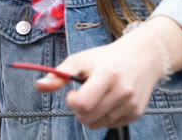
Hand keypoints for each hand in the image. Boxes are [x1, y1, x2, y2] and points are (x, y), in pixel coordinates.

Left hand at [34, 16, 181, 129]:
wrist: (142, 57)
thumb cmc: (107, 58)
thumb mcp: (81, 60)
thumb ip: (59, 74)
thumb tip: (39, 86)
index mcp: (108, 75)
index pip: (83, 104)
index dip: (72, 101)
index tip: (73, 92)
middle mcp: (122, 91)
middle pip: (88, 117)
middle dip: (78, 109)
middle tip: (82, 95)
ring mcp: (131, 104)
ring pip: (98, 124)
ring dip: (91, 114)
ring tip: (96, 96)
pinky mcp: (136, 113)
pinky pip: (111, 125)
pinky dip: (104, 116)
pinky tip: (108, 100)